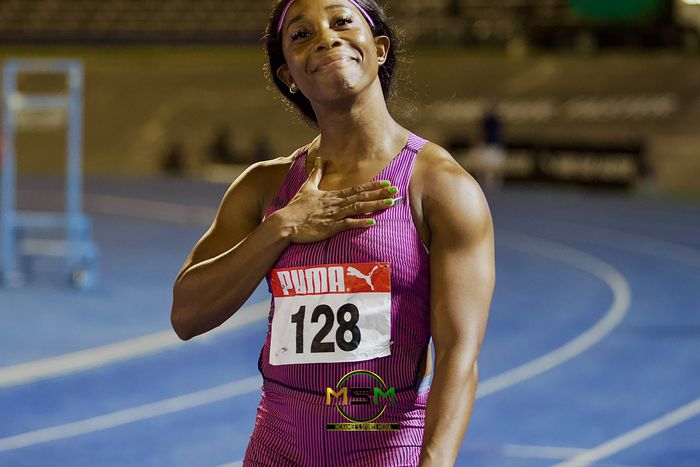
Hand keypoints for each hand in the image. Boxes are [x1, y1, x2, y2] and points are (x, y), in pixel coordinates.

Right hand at [276, 156, 398, 243]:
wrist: (285, 223)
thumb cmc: (295, 207)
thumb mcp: (306, 187)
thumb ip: (315, 174)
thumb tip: (318, 160)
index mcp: (332, 195)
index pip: (356, 189)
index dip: (373, 186)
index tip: (387, 183)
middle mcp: (335, 203)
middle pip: (361, 197)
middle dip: (379, 194)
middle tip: (396, 191)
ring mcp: (333, 215)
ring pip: (357, 208)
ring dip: (374, 205)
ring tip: (390, 204)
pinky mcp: (329, 227)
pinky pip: (347, 224)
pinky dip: (360, 222)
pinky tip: (372, 222)